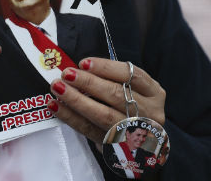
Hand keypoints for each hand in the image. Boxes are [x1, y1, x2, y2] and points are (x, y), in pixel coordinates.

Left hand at [48, 58, 165, 147]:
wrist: (143, 142)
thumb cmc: (133, 105)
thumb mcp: (133, 89)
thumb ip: (112, 78)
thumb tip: (80, 67)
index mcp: (154, 93)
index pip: (132, 76)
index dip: (107, 68)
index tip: (84, 63)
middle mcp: (149, 113)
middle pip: (117, 95)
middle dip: (88, 83)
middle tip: (66, 74)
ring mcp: (133, 132)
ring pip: (103, 115)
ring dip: (77, 100)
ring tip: (58, 88)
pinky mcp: (116, 146)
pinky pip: (90, 130)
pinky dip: (70, 117)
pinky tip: (55, 106)